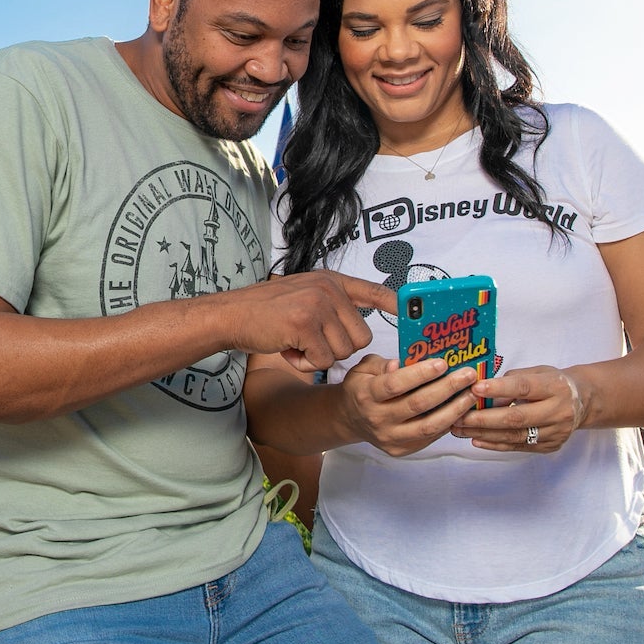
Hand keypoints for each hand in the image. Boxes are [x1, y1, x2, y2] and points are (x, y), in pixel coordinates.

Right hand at [232, 271, 395, 373]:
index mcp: (330, 281)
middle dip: (338, 349)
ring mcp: (317, 304)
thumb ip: (330, 303)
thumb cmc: (265, 311)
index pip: (373, 291)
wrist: (231, 315)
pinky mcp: (305, 323)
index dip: (395, 304)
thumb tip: (357, 329)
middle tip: (310, 342)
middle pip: (361, 337)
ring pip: (343, 351)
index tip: (412, 312)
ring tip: (295, 343)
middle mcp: (328, 289)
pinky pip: (322, 359)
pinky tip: (287, 349)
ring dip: (319, 357)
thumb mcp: (303, 294)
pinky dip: (305, 363)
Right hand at [341, 354, 478, 456]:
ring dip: (454, 410)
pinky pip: (429, 437)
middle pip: (417, 405)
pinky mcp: (401, 449)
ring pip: (428, 426)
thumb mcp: (364, 368)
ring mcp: (389, 437)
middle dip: (447, 388)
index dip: (420, 374)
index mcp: (366, 394)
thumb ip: (382, 364)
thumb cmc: (362, 388)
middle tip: (468, 375)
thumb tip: (402, 363)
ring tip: (471, 395)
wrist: (350, 419)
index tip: (442, 363)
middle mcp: (377, 418)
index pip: (395, 384)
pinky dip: (447, 424)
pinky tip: (460, 410)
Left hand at [449, 366, 587, 452]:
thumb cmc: (551, 382)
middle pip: (516, 418)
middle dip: (483, 418)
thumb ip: (511, 381)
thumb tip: (482, 392)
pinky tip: (476, 439)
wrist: (582, 401)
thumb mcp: (535, 372)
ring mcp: (556, 432)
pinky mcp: (550, 446)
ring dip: (483, 434)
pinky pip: (518, 447)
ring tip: (459, 429)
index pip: (523, 388)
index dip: (498, 389)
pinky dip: (495, 444)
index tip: (474, 388)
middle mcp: (558, 412)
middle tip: (457, 416)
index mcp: (554, 387)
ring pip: (515, 436)